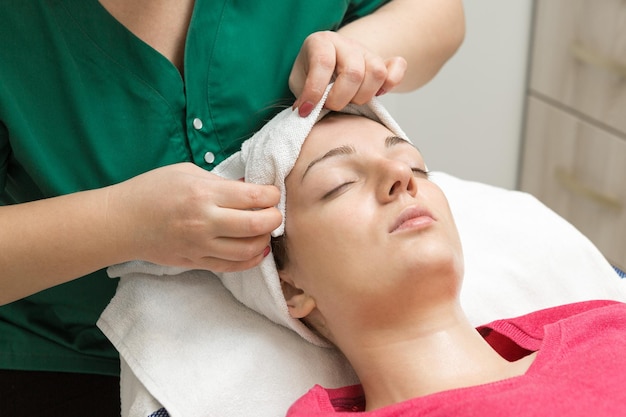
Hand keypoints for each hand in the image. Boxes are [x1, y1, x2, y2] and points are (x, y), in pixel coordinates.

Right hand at [108, 163, 281, 271]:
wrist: (122, 221)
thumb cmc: (152, 189)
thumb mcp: (187, 172)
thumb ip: (221, 182)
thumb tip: (250, 188)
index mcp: (204, 194)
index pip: (253, 198)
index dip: (272, 195)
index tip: (273, 193)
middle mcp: (205, 222)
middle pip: (256, 225)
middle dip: (275, 218)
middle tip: (275, 212)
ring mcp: (201, 246)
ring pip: (248, 250)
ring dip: (265, 239)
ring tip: (265, 230)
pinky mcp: (196, 262)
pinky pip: (232, 266)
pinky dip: (251, 259)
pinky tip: (257, 250)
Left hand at [289, 31, 406, 116]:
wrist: (333, 63)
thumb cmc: (312, 73)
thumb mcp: (299, 80)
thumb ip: (302, 93)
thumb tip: (306, 111)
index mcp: (321, 42)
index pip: (323, 63)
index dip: (315, 91)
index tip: (306, 110)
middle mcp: (346, 43)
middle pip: (354, 72)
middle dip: (341, 99)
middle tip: (332, 106)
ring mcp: (367, 52)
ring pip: (376, 73)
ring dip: (363, 96)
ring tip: (351, 101)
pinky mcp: (384, 61)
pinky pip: (397, 68)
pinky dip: (390, 84)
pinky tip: (377, 94)